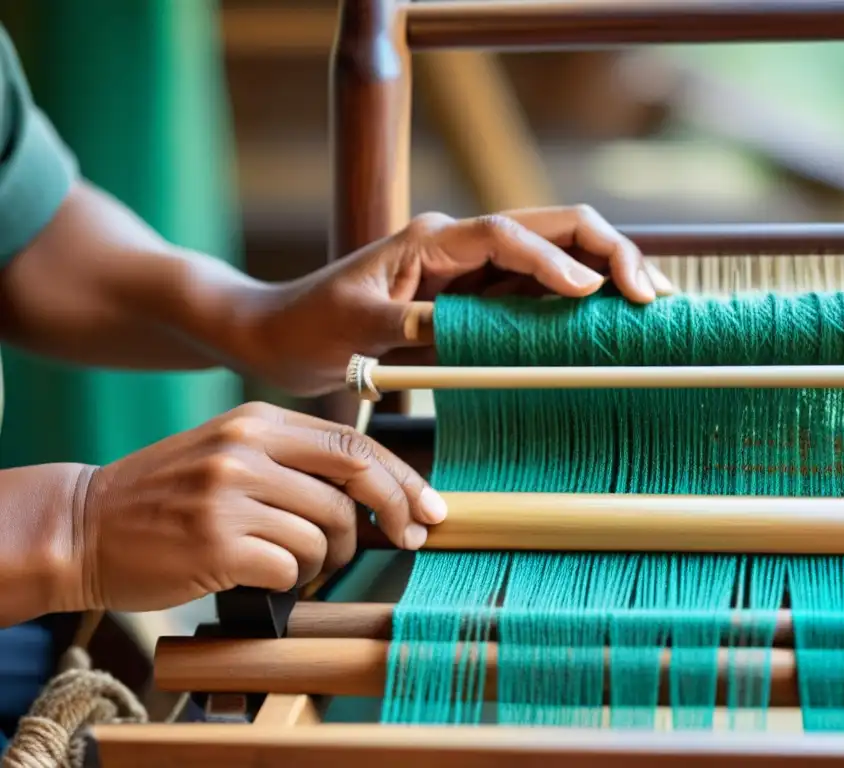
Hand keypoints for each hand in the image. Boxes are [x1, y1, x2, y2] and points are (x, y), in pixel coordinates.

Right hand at [74, 402, 444, 612]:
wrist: (84, 524)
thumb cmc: (165, 495)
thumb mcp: (229, 451)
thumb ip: (293, 459)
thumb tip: (373, 490)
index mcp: (256, 422)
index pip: (353, 444)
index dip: (401, 479)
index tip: (429, 507)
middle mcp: (246, 449)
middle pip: (353, 483)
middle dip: (392, 515)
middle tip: (402, 538)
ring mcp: (230, 495)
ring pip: (325, 533)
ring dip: (327, 558)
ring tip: (301, 562)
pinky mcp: (217, 543)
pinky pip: (291, 568)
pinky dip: (290, 579)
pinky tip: (263, 574)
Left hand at [244, 206, 674, 395]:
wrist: (282, 336)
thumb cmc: (311, 325)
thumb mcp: (354, 328)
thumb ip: (411, 325)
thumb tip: (472, 334)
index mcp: (433, 239)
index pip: (507, 235)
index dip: (554, 260)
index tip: (591, 293)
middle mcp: (462, 247)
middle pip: (552, 229)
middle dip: (606, 253)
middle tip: (649, 295)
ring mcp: (475, 273)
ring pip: (557, 259)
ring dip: (605, 275)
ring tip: (650, 306)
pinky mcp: (479, 302)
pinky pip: (539, 297)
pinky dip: (578, 308)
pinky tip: (608, 326)